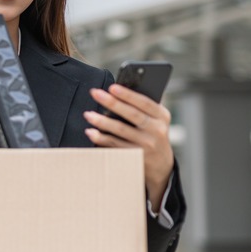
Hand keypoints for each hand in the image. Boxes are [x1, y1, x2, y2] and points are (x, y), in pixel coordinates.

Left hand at [83, 84, 173, 208]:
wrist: (161, 164)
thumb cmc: (152, 133)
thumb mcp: (156, 119)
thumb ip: (142, 107)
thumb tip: (116, 92)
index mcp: (161, 116)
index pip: (145, 103)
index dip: (128, 95)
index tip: (112, 87)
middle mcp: (156, 130)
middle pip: (132, 115)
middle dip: (112, 103)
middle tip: (95, 93)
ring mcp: (146, 145)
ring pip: (121, 131)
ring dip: (102, 122)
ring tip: (88, 114)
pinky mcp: (135, 156)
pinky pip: (115, 145)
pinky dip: (101, 138)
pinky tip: (91, 132)